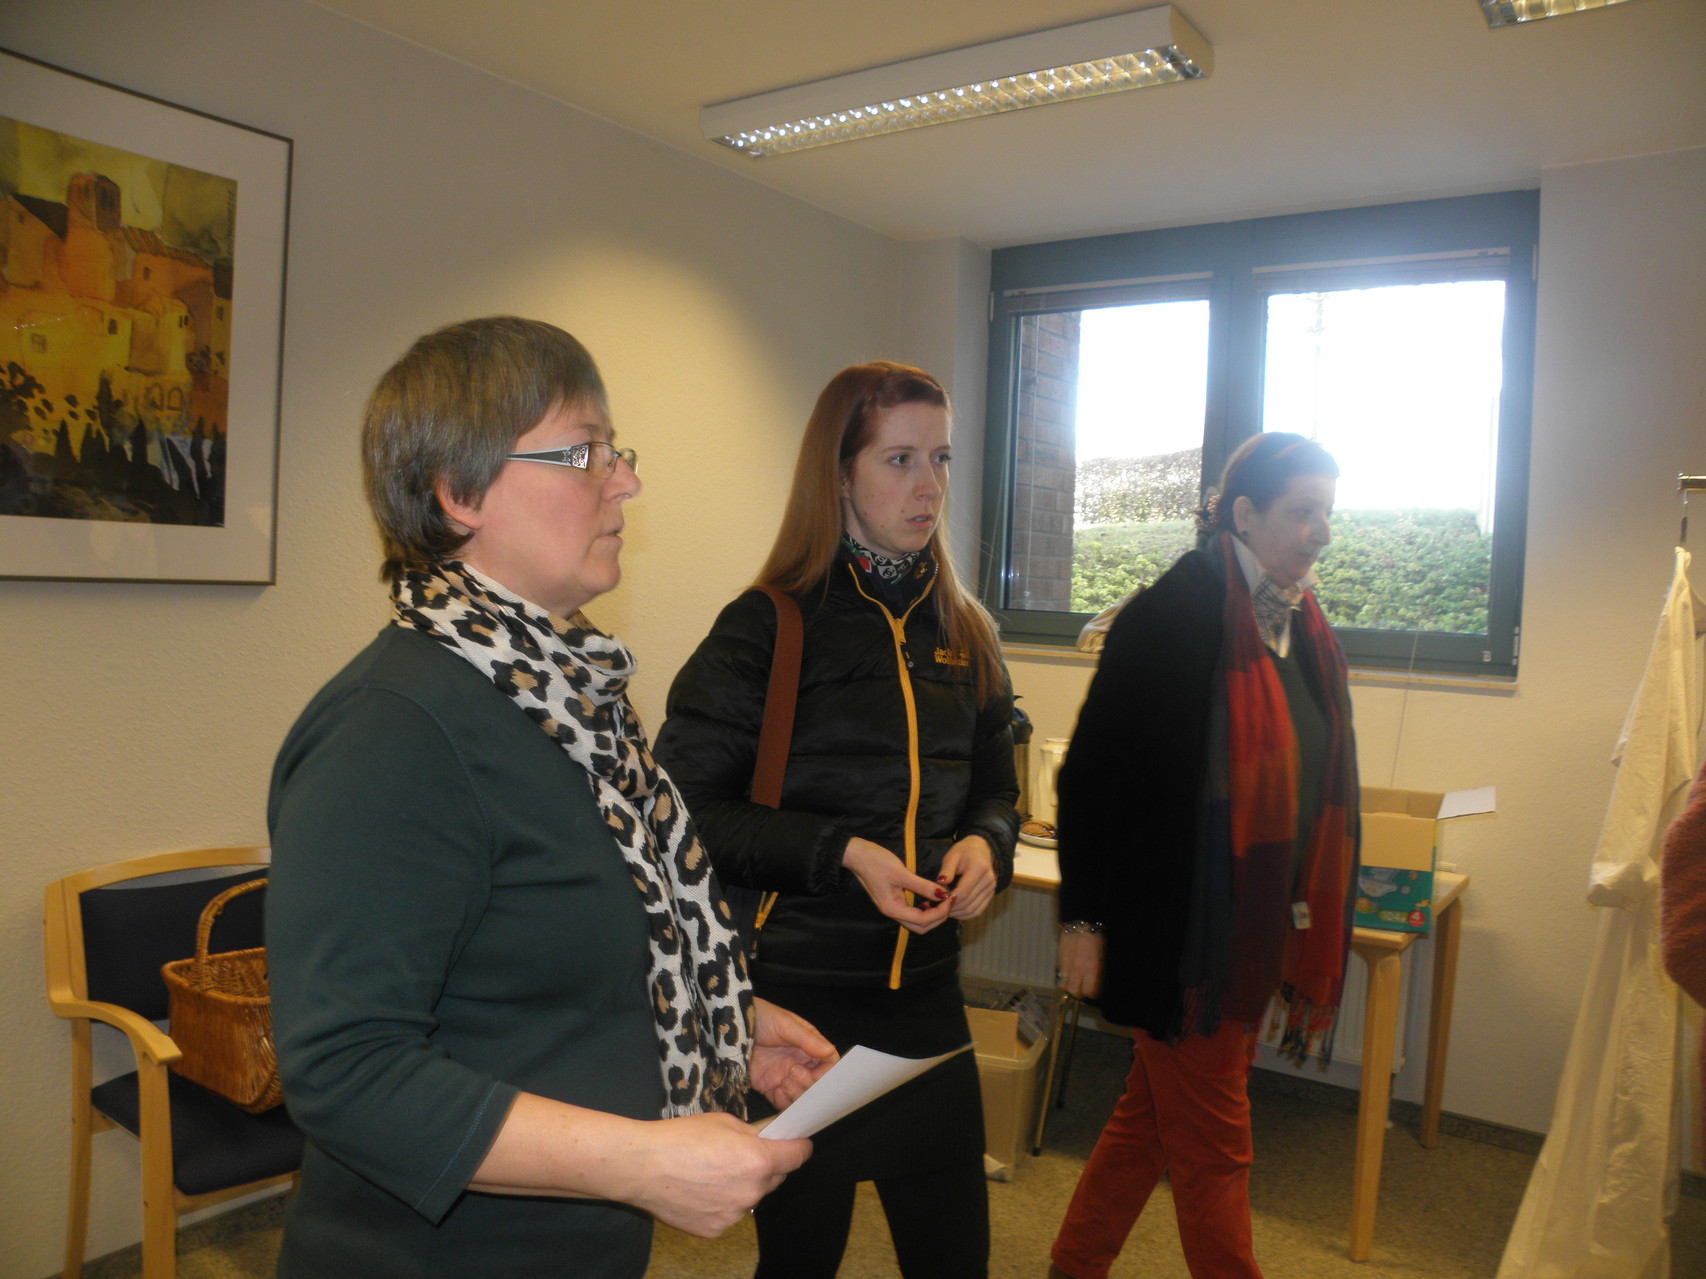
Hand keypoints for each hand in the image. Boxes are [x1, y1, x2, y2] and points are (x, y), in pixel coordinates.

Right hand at [469, 1093, 808, 1236]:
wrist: (642, 1166)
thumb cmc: (680, 1137)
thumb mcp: (724, 1121)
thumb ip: (753, 1134)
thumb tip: (768, 1139)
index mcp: (759, 1161)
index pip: (797, 1156)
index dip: (799, 1147)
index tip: (799, 1144)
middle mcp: (752, 1192)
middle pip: (774, 1178)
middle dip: (766, 1166)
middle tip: (742, 1154)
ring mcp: (734, 1215)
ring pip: (750, 1197)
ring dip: (741, 1185)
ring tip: (712, 1171)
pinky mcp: (715, 1230)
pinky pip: (729, 1213)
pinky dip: (721, 1203)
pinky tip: (699, 1189)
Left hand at [750, 998, 837, 1109]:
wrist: (731, 1027)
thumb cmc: (761, 1017)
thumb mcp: (785, 1024)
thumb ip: (808, 1039)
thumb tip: (830, 1052)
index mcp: (808, 1046)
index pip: (827, 1064)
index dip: (825, 1073)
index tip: (816, 1074)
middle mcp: (799, 1063)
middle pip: (815, 1084)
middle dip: (808, 1084)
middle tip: (793, 1072)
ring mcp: (784, 1076)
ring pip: (800, 1095)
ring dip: (796, 1094)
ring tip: (783, 1083)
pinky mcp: (769, 1087)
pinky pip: (782, 1103)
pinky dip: (783, 1102)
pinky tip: (776, 1091)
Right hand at [842, 837, 952, 933]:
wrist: (856, 855)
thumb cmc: (876, 862)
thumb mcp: (901, 873)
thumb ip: (922, 886)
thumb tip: (943, 895)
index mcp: (892, 908)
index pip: (923, 920)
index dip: (940, 912)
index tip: (950, 898)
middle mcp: (892, 912)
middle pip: (920, 927)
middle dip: (938, 917)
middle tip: (948, 901)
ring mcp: (891, 908)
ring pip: (916, 922)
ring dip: (932, 915)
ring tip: (941, 900)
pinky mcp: (892, 901)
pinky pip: (911, 913)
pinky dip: (923, 910)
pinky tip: (927, 899)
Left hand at [939, 835, 997, 919]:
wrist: (981, 849)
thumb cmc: (963, 851)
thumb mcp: (951, 855)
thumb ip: (946, 870)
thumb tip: (940, 886)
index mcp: (979, 868)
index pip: (963, 891)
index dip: (949, 900)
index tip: (938, 901)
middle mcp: (988, 880)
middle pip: (968, 902)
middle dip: (952, 908)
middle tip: (939, 908)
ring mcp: (992, 888)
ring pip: (973, 910)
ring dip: (958, 913)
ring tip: (945, 911)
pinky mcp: (991, 894)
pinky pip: (979, 910)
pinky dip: (966, 915)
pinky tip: (956, 912)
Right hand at [1056, 931, 1102, 1000]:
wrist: (1080, 923)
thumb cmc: (1095, 938)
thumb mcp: (1101, 955)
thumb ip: (1097, 970)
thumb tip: (1095, 980)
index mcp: (1091, 968)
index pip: (1089, 990)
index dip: (1091, 993)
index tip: (1092, 993)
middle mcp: (1077, 969)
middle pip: (1073, 991)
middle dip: (1078, 994)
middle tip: (1081, 992)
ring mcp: (1066, 964)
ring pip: (1063, 984)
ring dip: (1068, 986)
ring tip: (1072, 984)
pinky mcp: (1058, 959)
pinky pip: (1059, 973)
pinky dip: (1063, 976)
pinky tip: (1068, 972)